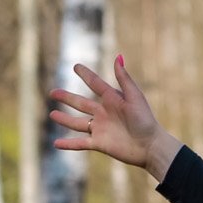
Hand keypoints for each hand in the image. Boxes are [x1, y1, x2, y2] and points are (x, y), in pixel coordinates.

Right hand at [47, 56, 181, 182]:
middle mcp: (104, 113)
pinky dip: (68, 144)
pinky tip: (56, 144)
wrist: (150, 146)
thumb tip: (118, 57)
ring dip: (64, 119)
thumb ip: (124, 79)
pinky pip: (80, 143)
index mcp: (112, 100)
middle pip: (81, 103)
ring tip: (51, 114)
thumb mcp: (134, 97)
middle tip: (53, 92)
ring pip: (77, 123)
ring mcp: (100, 129)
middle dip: (67, 98)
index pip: (95, 84)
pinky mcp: (99, 144)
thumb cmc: (145, 120)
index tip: (76, 66)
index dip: (85, 75)